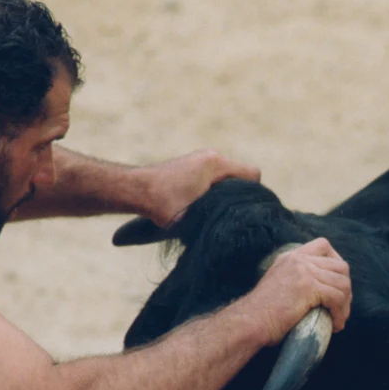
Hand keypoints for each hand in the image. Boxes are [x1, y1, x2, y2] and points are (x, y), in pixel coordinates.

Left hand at [141, 149, 260, 227]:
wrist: (134, 190)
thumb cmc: (162, 205)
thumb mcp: (193, 218)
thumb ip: (217, 221)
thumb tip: (236, 233)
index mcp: (215, 164)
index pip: (252, 174)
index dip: (254, 195)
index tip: (244, 212)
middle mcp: (211, 156)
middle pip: (242, 176)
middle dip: (240, 196)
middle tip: (232, 216)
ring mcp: (202, 158)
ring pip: (229, 178)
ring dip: (226, 195)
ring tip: (216, 213)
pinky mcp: (194, 164)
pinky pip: (216, 177)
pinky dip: (215, 190)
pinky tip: (205, 206)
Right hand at [245, 238, 351, 340]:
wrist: (248, 323)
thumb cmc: (261, 315)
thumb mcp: (279, 287)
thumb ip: (296, 281)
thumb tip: (319, 294)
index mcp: (290, 257)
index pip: (324, 245)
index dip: (337, 263)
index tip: (337, 284)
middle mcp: (298, 260)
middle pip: (339, 265)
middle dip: (346, 288)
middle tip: (341, 308)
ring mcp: (303, 271)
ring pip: (342, 283)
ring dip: (345, 304)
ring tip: (339, 320)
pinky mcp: (308, 287)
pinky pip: (337, 297)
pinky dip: (340, 313)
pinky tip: (336, 325)